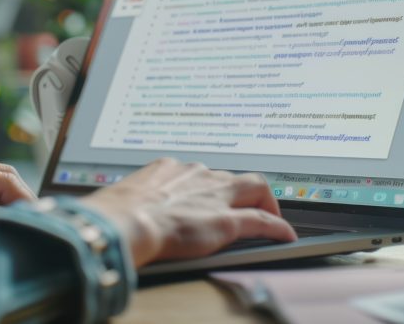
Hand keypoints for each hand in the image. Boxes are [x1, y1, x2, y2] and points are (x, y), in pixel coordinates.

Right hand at [80, 158, 296, 266]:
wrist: (124, 221)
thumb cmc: (118, 213)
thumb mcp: (131, 195)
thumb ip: (144, 196)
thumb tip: (135, 208)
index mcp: (172, 168)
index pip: (202, 172)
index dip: (215, 185)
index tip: (216, 195)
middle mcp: (198, 174)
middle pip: (234, 175)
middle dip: (247, 190)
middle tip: (254, 205)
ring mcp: (216, 196)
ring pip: (254, 189)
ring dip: (264, 203)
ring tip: (271, 218)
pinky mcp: (228, 220)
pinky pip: (263, 221)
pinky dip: (277, 227)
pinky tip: (285, 236)